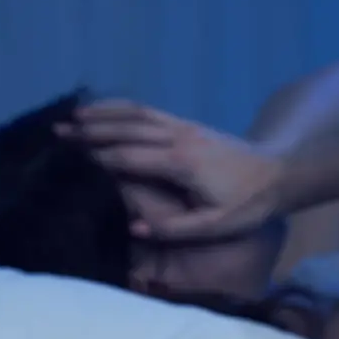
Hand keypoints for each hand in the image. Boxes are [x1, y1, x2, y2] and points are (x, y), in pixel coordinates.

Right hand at [60, 100, 283, 241]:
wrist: (280, 173)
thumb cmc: (248, 205)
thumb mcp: (216, 227)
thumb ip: (174, 229)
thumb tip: (133, 227)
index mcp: (181, 163)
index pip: (130, 158)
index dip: (98, 159)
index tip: (69, 161)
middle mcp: (178, 138)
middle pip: (126, 130)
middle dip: (90, 131)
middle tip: (57, 133)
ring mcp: (183, 127)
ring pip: (136, 114)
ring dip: (102, 113)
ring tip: (72, 117)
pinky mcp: (187, 124)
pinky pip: (148, 111)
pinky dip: (122, 108)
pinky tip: (105, 110)